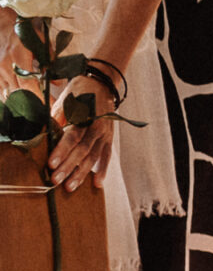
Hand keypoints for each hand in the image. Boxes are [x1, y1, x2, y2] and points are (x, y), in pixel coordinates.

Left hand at [49, 71, 117, 190]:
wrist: (102, 84)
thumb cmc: (80, 91)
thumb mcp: (66, 99)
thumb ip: (57, 118)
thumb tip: (45, 135)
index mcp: (85, 116)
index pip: (72, 137)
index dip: (62, 151)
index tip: (51, 164)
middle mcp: (97, 126)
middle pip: (82, 150)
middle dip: (68, 167)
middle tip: (56, 180)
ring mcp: (105, 134)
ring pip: (93, 157)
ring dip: (81, 173)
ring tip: (70, 187)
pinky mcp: (109, 139)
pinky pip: (106, 156)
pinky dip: (102, 170)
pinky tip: (97, 184)